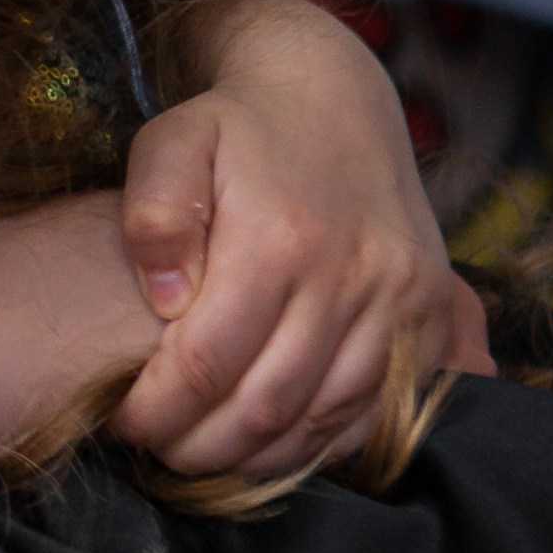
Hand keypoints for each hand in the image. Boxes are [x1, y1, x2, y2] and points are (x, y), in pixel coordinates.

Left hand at [111, 0, 487, 480]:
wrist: (333, 95)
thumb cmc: (236, 125)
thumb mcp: (171, 141)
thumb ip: (154, 214)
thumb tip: (165, 300)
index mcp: (278, 239)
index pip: (208, 363)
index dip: (158, 411)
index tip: (124, 424)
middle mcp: (351, 276)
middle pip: (268, 406)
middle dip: (203, 448)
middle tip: (161, 454)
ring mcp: (400, 299)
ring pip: (326, 420)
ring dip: (261, 457)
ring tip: (208, 455)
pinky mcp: (429, 312)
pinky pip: (379, 410)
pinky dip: (324, 443)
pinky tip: (273, 443)